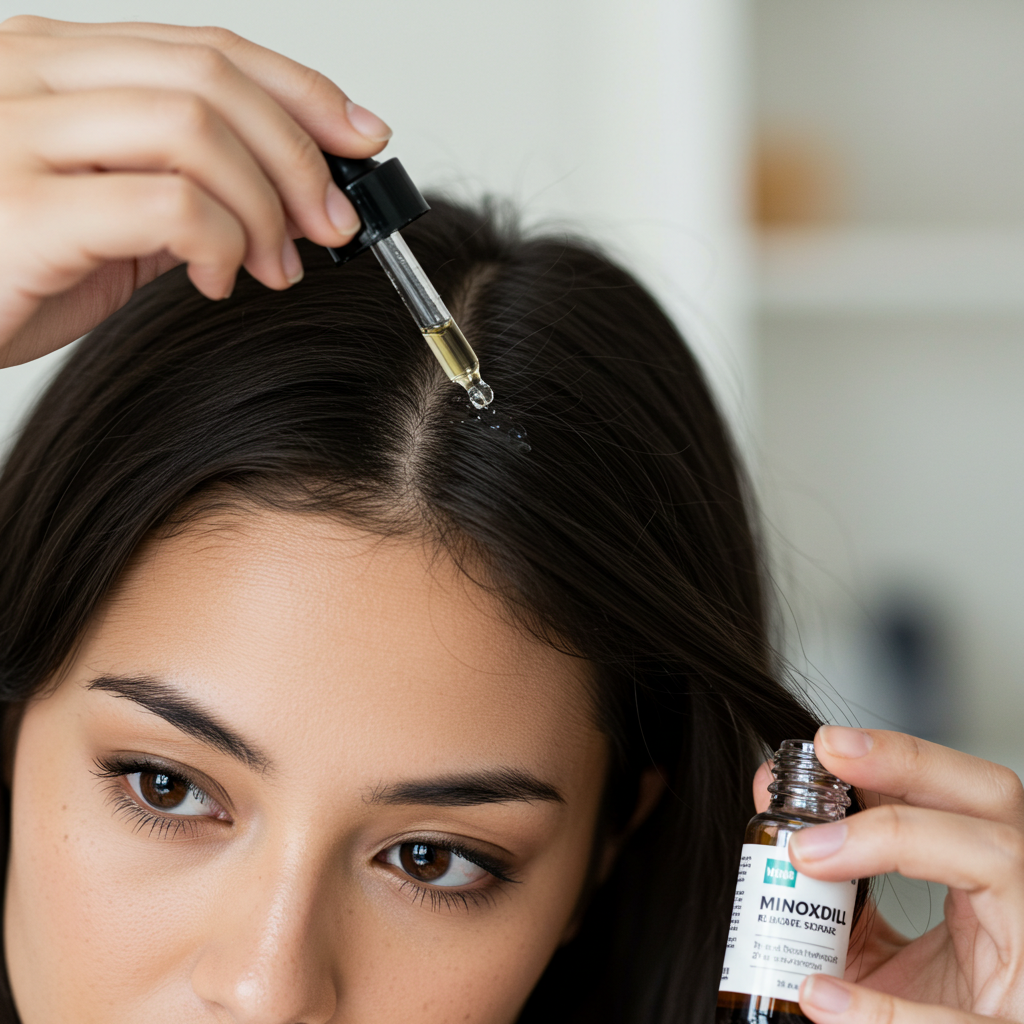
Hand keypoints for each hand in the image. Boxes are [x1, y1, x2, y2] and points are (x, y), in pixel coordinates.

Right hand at [0, 16, 391, 366]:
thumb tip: (284, 196)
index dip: (302, 91)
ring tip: (273, 266)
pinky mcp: (23, 206)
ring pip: (197, 129)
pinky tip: (217, 279)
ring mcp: (19, 132)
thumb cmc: (1, 264)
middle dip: (299, 157)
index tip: (362, 139)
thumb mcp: (103, 215)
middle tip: (330, 226)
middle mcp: (31, 73)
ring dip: (266, 206)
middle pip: (213, 80)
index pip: (207, 47)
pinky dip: (221, 242)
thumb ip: (178, 189)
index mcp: (55, 62)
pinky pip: (168, 203)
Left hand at [752, 727, 1023, 1022]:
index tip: (827, 743)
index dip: (903, 759)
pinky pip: (960, 1023)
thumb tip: (769, 799)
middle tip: (828, 754)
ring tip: (806, 856)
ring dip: (896, 840)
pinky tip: (819, 994)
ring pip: (1001, 861)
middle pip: (995, 800)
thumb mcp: (880, 944)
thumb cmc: (933, 1008)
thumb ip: (831, 878)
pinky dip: (886, 1012)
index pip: (966, 794)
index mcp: (998, 885)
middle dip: (910, 765)